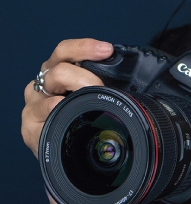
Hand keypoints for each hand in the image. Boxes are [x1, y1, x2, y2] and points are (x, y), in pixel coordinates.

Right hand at [21, 38, 113, 157]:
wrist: (64, 156)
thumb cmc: (82, 121)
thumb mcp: (93, 98)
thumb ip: (108, 87)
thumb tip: (148, 90)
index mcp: (58, 72)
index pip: (66, 51)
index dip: (85, 47)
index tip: (106, 50)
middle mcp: (44, 85)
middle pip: (59, 68)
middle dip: (85, 76)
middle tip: (102, 86)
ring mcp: (34, 104)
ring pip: (50, 86)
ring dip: (75, 90)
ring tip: (90, 100)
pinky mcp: (30, 126)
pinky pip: (41, 112)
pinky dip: (53, 108)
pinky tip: (62, 109)